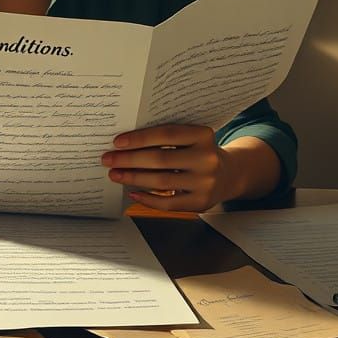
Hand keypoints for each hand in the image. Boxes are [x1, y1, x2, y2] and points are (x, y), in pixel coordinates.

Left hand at [101, 123, 234, 211]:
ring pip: (161, 181)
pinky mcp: (201, 202)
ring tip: (115, 174)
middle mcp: (207, 158)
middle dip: (129, 160)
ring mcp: (206, 182)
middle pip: (160, 159)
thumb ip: (166, 138)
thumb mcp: (191, 138)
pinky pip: (168, 204)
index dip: (139, 138)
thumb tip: (125, 143)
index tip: (117, 142)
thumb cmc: (199, 152)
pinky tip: (133, 192)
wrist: (230, 174)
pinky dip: (147, 199)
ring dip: (133, 178)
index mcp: (203, 135)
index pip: (166, 134)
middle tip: (108, 159)